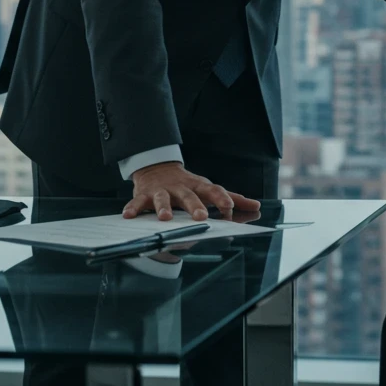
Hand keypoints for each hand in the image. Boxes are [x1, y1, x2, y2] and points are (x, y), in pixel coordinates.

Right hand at [123, 162, 260, 220]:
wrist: (157, 167)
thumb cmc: (188, 184)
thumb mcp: (209, 188)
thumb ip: (232, 198)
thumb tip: (256, 206)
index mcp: (199, 186)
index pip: (213, 191)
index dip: (222, 198)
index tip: (230, 208)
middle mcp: (181, 188)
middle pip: (189, 196)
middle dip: (195, 206)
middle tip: (202, 217)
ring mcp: (162, 191)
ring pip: (163, 199)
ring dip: (163, 208)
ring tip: (164, 218)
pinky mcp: (145, 194)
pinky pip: (138, 202)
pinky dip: (133, 208)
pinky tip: (129, 215)